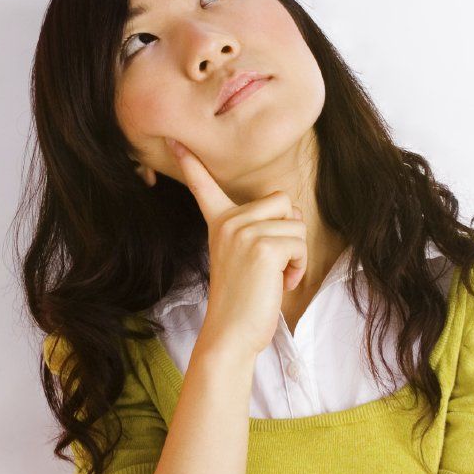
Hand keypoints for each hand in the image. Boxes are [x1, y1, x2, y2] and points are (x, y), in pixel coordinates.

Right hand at [166, 137, 306, 359]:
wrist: (231, 334)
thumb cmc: (244, 301)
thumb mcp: (245, 257)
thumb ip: (258, 229)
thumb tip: (290, 209)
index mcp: (219, 223)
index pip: (203, 186)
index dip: (190, 162)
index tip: (175, 140)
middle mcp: (228, 222)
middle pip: (282, 200)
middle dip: (290, 230)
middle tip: (273, 262)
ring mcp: (243, 232)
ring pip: (296, 223)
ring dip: (297, 253)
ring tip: (276, 275)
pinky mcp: (262, 246)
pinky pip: (299, 242)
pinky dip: (299, 265)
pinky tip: (282, 282)